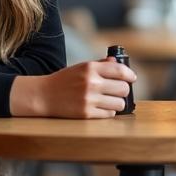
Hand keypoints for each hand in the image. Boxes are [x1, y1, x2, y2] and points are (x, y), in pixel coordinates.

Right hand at [10, 57, 136, 118]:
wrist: (44, 95)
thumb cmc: (64, 80)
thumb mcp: (81, 68)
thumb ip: (100, 65)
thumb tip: (117, 62)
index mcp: (90, 68)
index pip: (120, 70)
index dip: (130, 75)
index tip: (132, 78)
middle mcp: (91, 82)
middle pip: (123, 88)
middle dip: (123, 90)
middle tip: (118, 91)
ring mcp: (89, 99)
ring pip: (119, 103)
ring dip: (117, 103)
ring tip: (110, 101)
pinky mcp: (86, 113)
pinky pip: (109, 114)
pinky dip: (108, 111)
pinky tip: (101, 107)